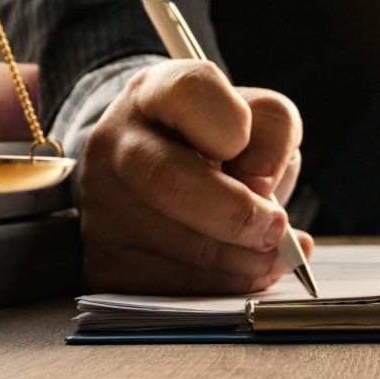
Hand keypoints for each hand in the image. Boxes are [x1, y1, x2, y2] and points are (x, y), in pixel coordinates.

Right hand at [80, 60, 315, 293]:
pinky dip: (218, 286)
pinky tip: (243, 274)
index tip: (250, 150)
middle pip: (166, 179)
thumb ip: (272, 135)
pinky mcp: (102, 257)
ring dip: (238, 260)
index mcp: (154, 92)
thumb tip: (264, 198)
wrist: (157, 172)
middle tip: (277, 229)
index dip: (233, 126)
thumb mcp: (254, 116)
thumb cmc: (213, 141)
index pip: (189, 91)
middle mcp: (115, 142)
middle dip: (235, 214)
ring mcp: (101, 203)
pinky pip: (166, 285)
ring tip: (274, 255)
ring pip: (174, 242)